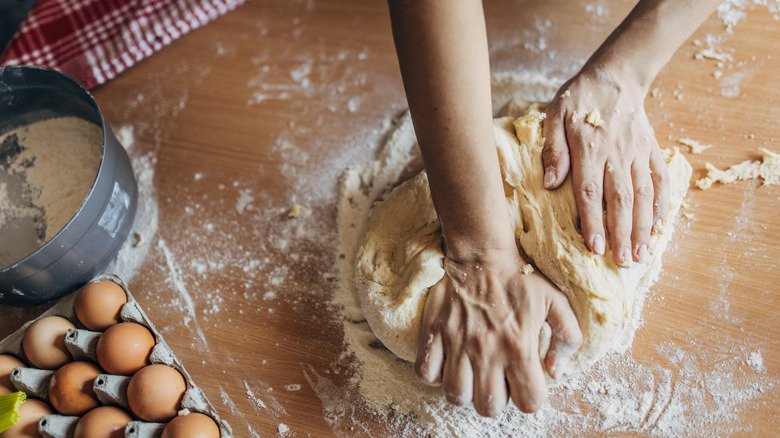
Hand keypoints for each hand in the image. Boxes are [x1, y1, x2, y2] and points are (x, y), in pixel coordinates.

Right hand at [415, 249, 581, 416]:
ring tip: (471, 375)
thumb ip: (567, 338)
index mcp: (520, 347)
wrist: (482, 253)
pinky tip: (448, 362)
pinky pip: (426, 373)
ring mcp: (457, 343)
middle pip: (489, 407)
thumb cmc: (520, 278)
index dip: (530, 397)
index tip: (525, 382)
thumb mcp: (556, 303)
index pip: (529, 402)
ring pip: (456, 396)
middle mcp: (487, 351)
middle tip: (496, 379)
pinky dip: (435, 374)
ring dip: (465, 391)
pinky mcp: (434, 333)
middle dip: (496, 398)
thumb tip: (555, 372)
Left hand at [542, 69, 669, 266]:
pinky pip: (661, 180)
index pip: (590, 191)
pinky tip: (660, 228)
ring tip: (641, 254)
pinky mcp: (651, 150)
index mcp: (589, 148)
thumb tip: (548, 183)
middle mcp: (616, 154)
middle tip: (623, 262)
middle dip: (622, 233)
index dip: (593, 221)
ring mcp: (637, 153)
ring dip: (643, 227)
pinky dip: (663, 205)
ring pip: (644, 195)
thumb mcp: (554, 116)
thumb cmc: (578, 99)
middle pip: (621, 199)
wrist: (615, 76)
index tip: (595, 247)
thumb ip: (553, 150)